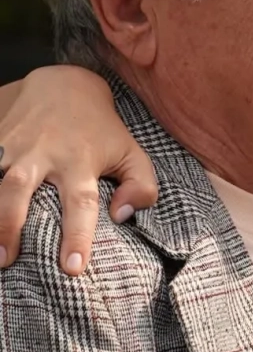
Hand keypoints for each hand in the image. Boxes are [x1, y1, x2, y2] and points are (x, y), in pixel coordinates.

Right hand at [0, 66, 157, 273]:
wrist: (62, 84)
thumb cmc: (101, 129)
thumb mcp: (131, 153)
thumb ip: (140, 186)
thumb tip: (121, 216)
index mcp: (79, 161)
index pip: (80, 204)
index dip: (77, 236)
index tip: (72, 267)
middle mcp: (42, 154)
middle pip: (19, 191)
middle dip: (9, 226)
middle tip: (6, 261)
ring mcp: (11, 146)